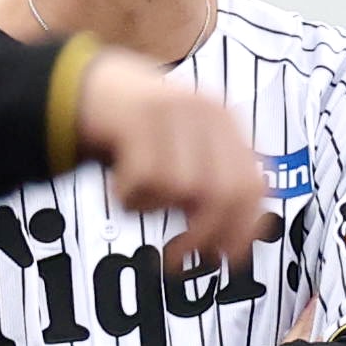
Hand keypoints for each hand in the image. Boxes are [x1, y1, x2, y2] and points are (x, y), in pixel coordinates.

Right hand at [76, 60, 272, 256]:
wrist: (93, 87)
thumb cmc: (141, 132)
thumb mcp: (186, 150)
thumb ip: (213, 182)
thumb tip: (235, 241)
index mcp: (226, 123)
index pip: (252, 187)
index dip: (241, 230)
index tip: (225, 258)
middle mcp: (206, 114)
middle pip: (223, 192)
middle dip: (201, 235)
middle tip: (178, 257)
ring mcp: (174, 113)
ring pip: (182, 187)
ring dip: (156, 209)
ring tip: (139, 203)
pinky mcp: (139, 117)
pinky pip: (144, 178)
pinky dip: (131, 197)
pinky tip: (122, 188)